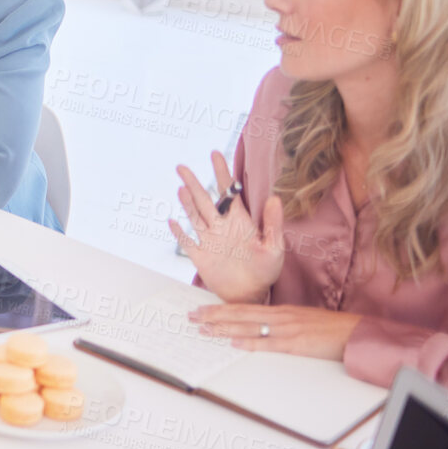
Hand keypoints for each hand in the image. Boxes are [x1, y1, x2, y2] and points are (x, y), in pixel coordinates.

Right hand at [169, 151, 284, 302]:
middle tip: (182, 166)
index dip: (221, 173)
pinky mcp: (201, 257)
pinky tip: (172, 222)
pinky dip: (179, 233)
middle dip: (194, 182)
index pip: (228, 192)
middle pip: (205, 200)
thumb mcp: (274, 246)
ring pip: (194, 216)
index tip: (215, 154)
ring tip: (180, 186)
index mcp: (240, 222)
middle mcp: (221, 227)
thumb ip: (272, 223)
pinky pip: (187, 243)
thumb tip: (274, 198)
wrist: (251, 294)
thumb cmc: (266, 271)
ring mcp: (209, 241)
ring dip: (186, 202)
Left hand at [190, 303, 362, 360]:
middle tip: (192, 316)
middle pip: (240, 314)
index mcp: (280, 311)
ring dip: (224, 328)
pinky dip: (250, 343)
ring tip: (203, 328)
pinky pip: (269, 343)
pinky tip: (234, 344)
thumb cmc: (329, 328)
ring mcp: (286, 329)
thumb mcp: (301, 320)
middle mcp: (280, 317)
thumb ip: (280, 322)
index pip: (244, 308)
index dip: (221, 309)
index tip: (202, 309)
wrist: (353, 332)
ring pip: (248, 327)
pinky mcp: (295, 344)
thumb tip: (259, 327)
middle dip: (213, 315)